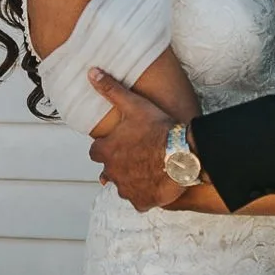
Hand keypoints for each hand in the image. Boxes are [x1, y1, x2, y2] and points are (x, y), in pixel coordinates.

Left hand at [86, 68, 185, 211]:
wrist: (182, 154)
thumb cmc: (158, 128)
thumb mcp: (133, 104)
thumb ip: (110, 89)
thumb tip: (91, 72)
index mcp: (106, 151)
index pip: (96, 152)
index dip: (107, 146)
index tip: (120, 142)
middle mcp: (112, 173)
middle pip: (109, 171)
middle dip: (119, 164)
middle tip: (137, 155)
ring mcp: (127, 189)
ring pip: (123, 186)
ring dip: (131, 179)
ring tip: (148, 169)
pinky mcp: (142, 201)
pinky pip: (139, 200)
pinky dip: (145, 194)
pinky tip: (156, 184)